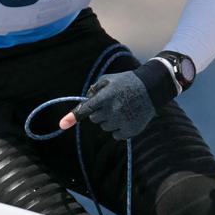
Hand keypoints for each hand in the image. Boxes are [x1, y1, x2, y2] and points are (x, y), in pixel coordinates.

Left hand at [62, 59, 177, 139]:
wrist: (152, 88)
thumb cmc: (128, 82)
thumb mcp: (110, 79)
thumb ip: (95, 88)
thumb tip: (86, 100)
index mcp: (107, 96)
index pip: (86, 109)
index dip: (73, 117)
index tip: (62, 124)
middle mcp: (113, 109)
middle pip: (95, 119)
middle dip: (99, 112)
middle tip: (112, 104)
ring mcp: (122, 121)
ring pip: (105, 127)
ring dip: (109, 120)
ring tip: (122, 109)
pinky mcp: (131, 130)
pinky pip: (116, 135)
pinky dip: (119, 129)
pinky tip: (128, 117)